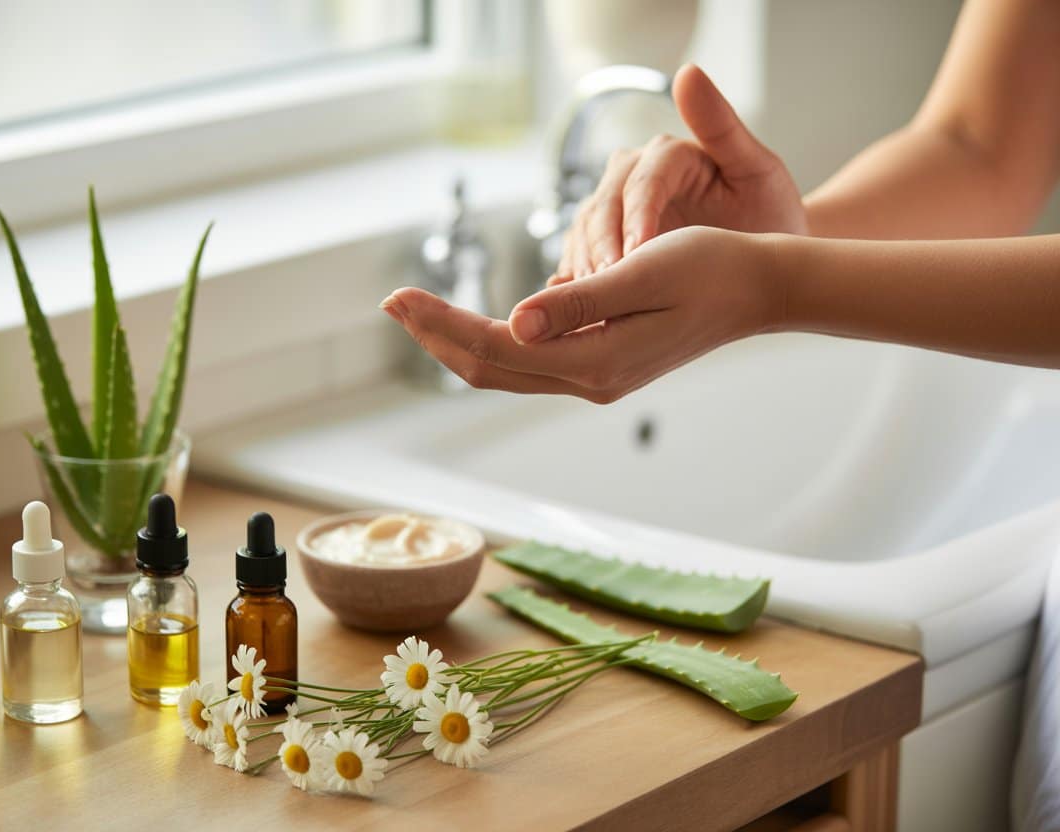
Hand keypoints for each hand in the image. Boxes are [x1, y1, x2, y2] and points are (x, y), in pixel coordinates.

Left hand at [381, 226, 783, 402]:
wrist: (758, 289)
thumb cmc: (710, 269)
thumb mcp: (645, 272)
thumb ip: (579, 302)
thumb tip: (516, 321)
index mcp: (595, 360)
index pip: (495, 347)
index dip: (440, 322)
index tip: (397, 295)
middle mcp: (589, 378)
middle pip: (489, 367)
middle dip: (436, 335)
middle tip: (392, 301)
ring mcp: (594, 377)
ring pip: (505, 369)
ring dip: (457, 339)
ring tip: (416, 309)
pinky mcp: (600, 364)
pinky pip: (529, 362)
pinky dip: (492, 340)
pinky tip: (471, 318)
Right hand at [555, 64, 805, 283]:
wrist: (762, 256)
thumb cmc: (768, 211)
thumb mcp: (757, 168)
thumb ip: (722, 124)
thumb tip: (687, 73)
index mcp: (668, 154)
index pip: (641, 182)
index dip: (636, 217)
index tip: (637, 255)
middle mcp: (631, 174)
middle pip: (602, 208)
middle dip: (603, 249)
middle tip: (608, 289)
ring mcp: (612, 209)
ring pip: (583, 234)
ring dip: (585, 269)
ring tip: (591, 306)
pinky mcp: (602, 241)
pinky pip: (579, 259)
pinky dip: (576, 284)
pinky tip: (579, 312)